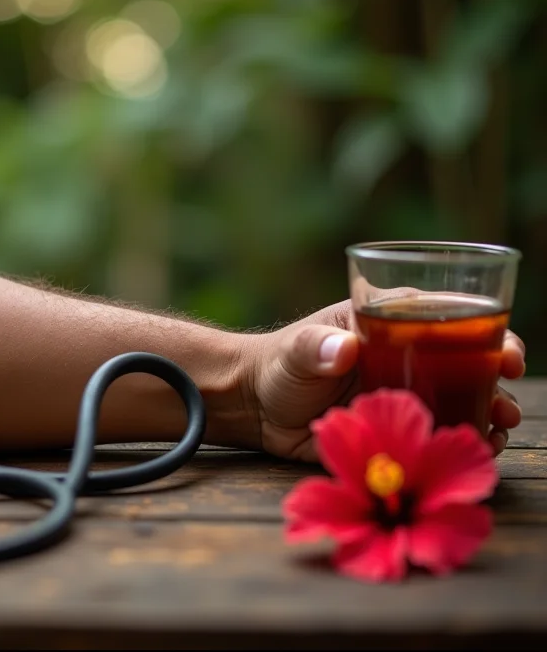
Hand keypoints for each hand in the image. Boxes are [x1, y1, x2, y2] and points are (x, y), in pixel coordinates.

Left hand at [241, 299, 524, 461]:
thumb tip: (344, 349)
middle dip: (495, 374)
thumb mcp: (295, 351)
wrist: (257, 408)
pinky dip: (459, 437)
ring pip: (458, 395)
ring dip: (486, 409)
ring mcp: (402, 390)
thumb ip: (315, 348)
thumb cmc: (277, 365)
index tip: (506, 351)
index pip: (443, 315)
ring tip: (498, 429)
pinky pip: (436, 429)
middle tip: (507, 402)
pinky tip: (475, 450)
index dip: (483, 326)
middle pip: (463, 357)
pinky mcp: (394, 425)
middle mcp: (403, 354)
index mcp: (385, 322)